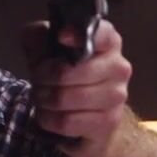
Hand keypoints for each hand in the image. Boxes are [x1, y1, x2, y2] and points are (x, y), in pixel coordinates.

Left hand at [22, 20, 132, 151]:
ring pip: (64, 98)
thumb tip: (39, 37)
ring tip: (42, 98)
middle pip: (66, 72)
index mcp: (108, 42)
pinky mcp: (108, 122)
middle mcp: (118, 67)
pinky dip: (49, 119)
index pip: (101, 34)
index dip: (78, 35)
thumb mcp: (47, 48)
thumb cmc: (66, 73)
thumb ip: (39, 36)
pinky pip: (66, 122)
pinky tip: (49, 115)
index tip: (61, 38)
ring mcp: (117, 96)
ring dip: (43, 100)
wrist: (83, 113)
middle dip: (42, 78)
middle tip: (38, 82)